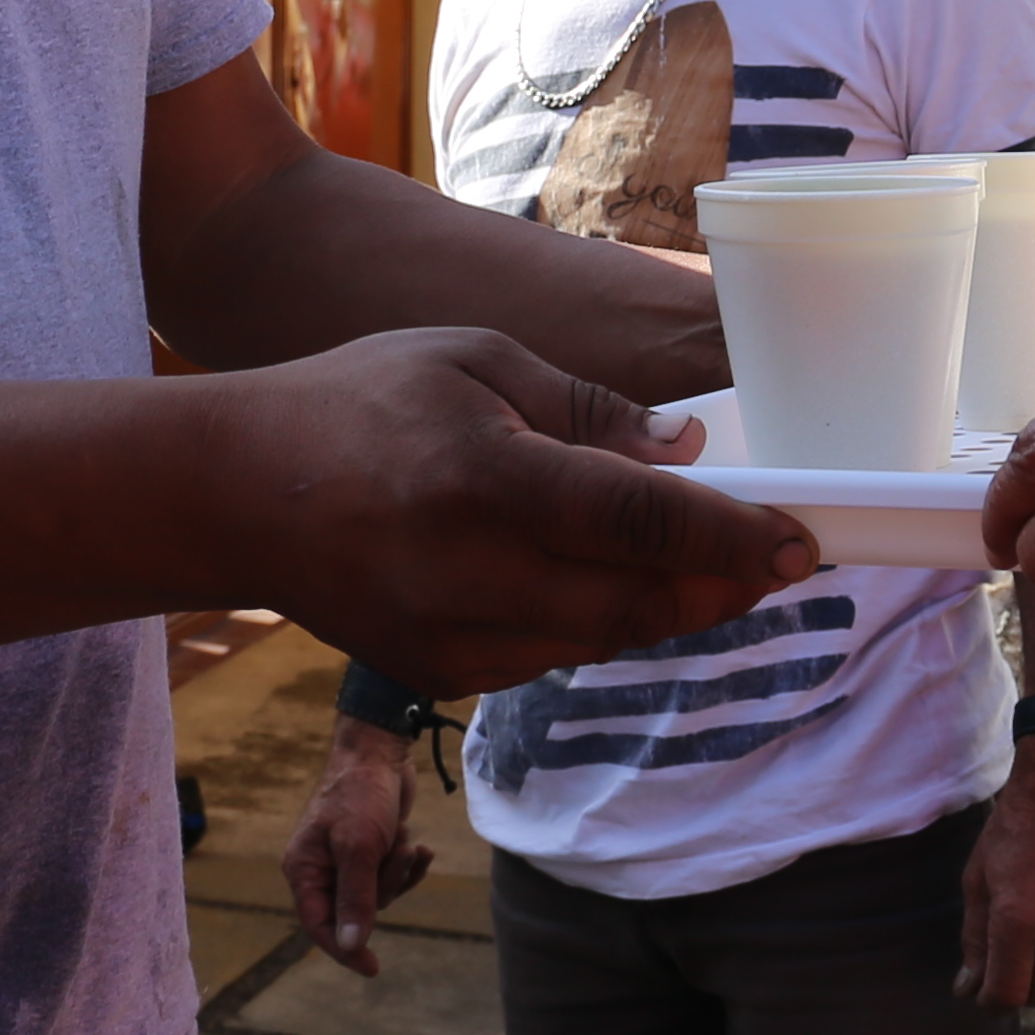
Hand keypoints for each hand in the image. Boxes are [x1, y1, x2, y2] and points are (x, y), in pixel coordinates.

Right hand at [221, 327, 804, 694]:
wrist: (234, 492)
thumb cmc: (363, 402)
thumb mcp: (477, 361)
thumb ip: (588, 412)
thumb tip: (684, 454)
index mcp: (482, 476)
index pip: (637, 522)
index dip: (731, 537)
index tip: (800, 541)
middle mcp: (466, 571)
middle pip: (636, 605)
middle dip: (721, 588)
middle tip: (775, 560)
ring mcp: (447, 637)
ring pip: (600, 640)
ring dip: (666, 609)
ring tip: (709, 567)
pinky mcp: (436, 673)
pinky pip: (549, 656)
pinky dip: (596, 624)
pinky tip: (605, 582)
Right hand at [286, 719, 432, 973]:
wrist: (381, 750)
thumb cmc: (360, 794)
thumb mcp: (359, 848)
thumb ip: (355, 898)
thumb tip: (350, 945)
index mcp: (304, 870)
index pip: (318, 925)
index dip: (343, 949)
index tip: (373, 967)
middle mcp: (322, 869)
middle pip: (357, 910)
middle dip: (384, 885)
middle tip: (393, 852)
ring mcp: (349, 860)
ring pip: (381, 893)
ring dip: (399, 868)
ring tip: (403, 837)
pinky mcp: (373, 849)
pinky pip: (395, 874)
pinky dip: (410, 862)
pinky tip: (423, 847)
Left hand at [958, 753, 1034, 1008]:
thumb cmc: (1011, 832)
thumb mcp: (978, 882)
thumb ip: (974, 940)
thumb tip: (968, 989)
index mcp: (1017, 919)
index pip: (1007, 994)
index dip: (989, 1004)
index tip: (982, 993)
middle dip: (1018, 992)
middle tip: (1006, 968)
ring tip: (1034, 954)